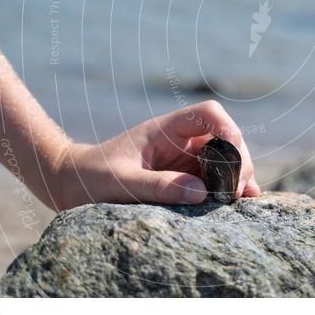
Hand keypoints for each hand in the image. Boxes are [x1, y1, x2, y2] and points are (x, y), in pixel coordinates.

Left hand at [50, 100, 260, 209]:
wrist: (73, 186)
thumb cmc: (91, 177)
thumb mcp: (121, 183)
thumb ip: (158, 186)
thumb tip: (201, 192)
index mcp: (165, 130)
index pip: (207, 113)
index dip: (227, 127)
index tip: (233, 153)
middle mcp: (180, 140)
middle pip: (226, 137)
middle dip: (238, 160)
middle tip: (238, 191)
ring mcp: (185, 159)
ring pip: (226, 159)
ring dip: (238, 175)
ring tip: (241, 199)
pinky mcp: (185, 179)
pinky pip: (216, 179)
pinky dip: (230, 188)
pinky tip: (241, 202)